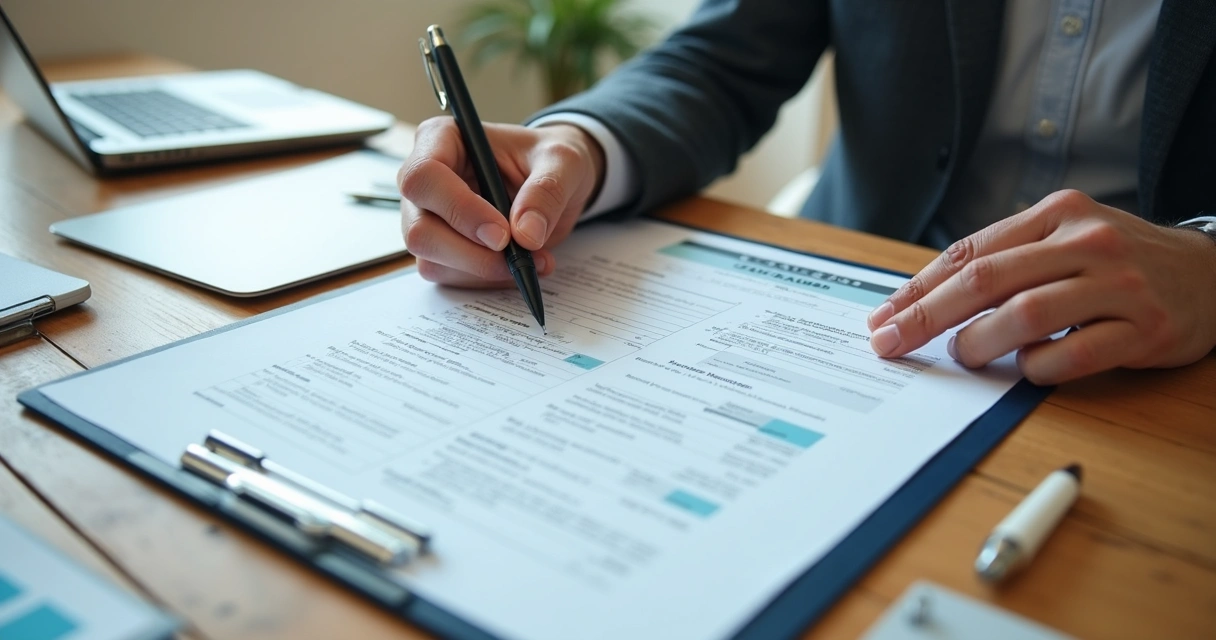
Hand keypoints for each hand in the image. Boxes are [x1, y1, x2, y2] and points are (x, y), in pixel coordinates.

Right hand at [398, 118, 604, 286]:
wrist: (556, 181)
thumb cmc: (549, 158)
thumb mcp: (562, 161)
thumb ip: (547, 190)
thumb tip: (525, 235)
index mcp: (442, 139)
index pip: (424, 177)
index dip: (459, 210)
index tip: (503, 234)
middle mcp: (424, 181)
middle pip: (420, 229)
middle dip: (472, 253)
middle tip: (521, 256)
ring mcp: (426, 217)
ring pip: (432, 260)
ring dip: (485, 270)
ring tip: (535, 258)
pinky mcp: (439, 249)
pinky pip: (449, 276)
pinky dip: (488, 279)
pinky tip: (520, 265)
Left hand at [865, 190, 1215, 383]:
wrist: (1212, 275)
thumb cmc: (1118, 263)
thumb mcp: (1063, 242)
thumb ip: (1006, 261)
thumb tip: (923, 302)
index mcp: (1056, 215)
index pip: (969, 252)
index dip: (918, 288)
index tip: (883, 317)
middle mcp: (1086, 242)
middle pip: (986, 280)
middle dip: (926, 316)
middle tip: (891, 342)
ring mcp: (1118, 285)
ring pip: (1025, 315)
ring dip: (980, 342)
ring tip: (962, 356)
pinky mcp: (1145, 328)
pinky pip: (1074, 355)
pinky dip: (1038, 367)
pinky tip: (1028, 368)